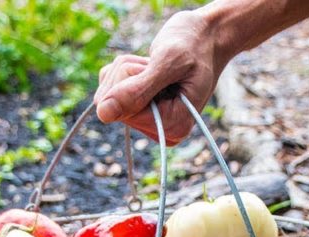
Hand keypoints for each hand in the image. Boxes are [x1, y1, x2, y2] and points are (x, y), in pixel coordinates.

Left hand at [93, 11, 224, 143]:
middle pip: (114, 106)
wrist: (205, 36)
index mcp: (175, 125)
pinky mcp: (138, 108)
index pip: (126, 113)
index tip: (154, 68)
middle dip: (128, 75)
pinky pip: (109, 90)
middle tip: (154, 64)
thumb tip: (102, 114)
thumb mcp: (168, 63)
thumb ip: (137, 91)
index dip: (133, 84)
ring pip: (108, 96)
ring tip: (154, 64)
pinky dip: (123, 70)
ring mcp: (147, 120)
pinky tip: (147, 66)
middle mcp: (160, 129)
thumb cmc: (194, 46)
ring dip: (126, 70)